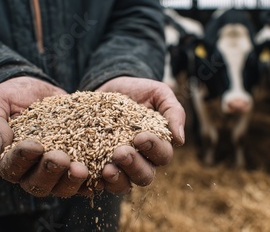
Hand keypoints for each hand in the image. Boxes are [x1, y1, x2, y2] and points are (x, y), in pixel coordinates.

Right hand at [0, 77, 91, 197]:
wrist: (38, 91)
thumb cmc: (10, 97)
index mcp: (7, 160)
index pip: (12, 167)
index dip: (22, 159)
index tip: (34, 145)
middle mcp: (31, 172)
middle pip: (38, 184)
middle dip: (50, 172)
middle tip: (61, 159)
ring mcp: (56, 172)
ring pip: (63, 186)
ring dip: (73, 180)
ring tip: (82, 168)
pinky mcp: (78, 163)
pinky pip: (87, 178)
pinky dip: (95, 178)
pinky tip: (103, 171)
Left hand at [95, 76, 185, 192]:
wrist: (110, 85)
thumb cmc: (140, 90)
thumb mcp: (159, 93)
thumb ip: (173, 112)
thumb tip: (180, 139)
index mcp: (159, 145)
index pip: (163, 155)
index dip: (153, 148)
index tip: (140, 137)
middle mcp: (143, 160)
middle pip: (145, 175)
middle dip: (134, 165)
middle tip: (120, 152)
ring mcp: (121, 166)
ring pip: (124, 184)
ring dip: (117, 178)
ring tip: (107, 168)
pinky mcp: (99, 166)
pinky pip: (100, 181)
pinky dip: (96, 180)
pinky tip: (89, 172)